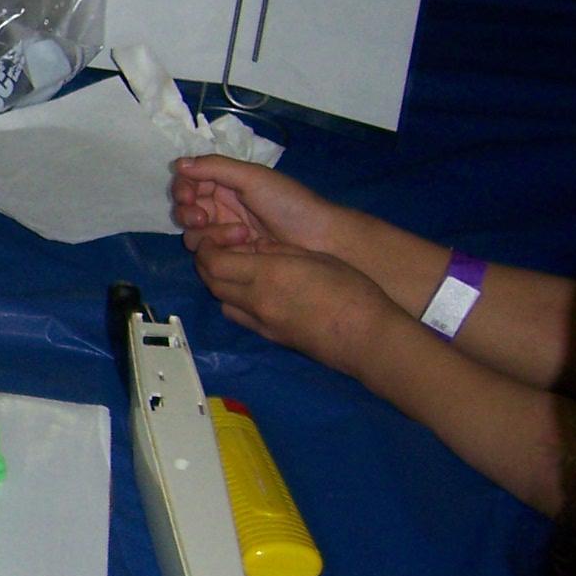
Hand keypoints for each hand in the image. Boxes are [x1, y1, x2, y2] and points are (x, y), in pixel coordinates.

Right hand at [172, 156, 349, 257]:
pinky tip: (241, 244)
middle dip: (187, 213)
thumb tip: (178, 163)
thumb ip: (215, 168)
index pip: (190, 182)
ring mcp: (226, 232)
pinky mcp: (232, 254)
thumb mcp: (253, 178)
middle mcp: (223, 206)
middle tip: (200, 218)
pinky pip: (209, 252)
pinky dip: (218, 248)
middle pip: (186, 209)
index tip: (186, 196)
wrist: (319, 239)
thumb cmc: (288, 203)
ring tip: (238, 233)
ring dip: (209, 232)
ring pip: (194, 233)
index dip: (182, 188)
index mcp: (228, 183)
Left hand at [193, 241, 407, 379]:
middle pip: (211, 282)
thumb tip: (253, 248)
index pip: (214, 261)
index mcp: (267, 274)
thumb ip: (278, 251)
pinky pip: (239, 317)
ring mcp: (261, 323)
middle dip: (209, 263)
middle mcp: (256, 300)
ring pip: (221, 301)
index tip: (216, 238)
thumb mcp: (315, 258)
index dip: (207, 247)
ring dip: (221, 284)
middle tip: (221, 250)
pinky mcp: (270, 337)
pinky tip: (255, 293)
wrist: (368, 338)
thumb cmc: (351, 290)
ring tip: (239, 271)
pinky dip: (236, 302)